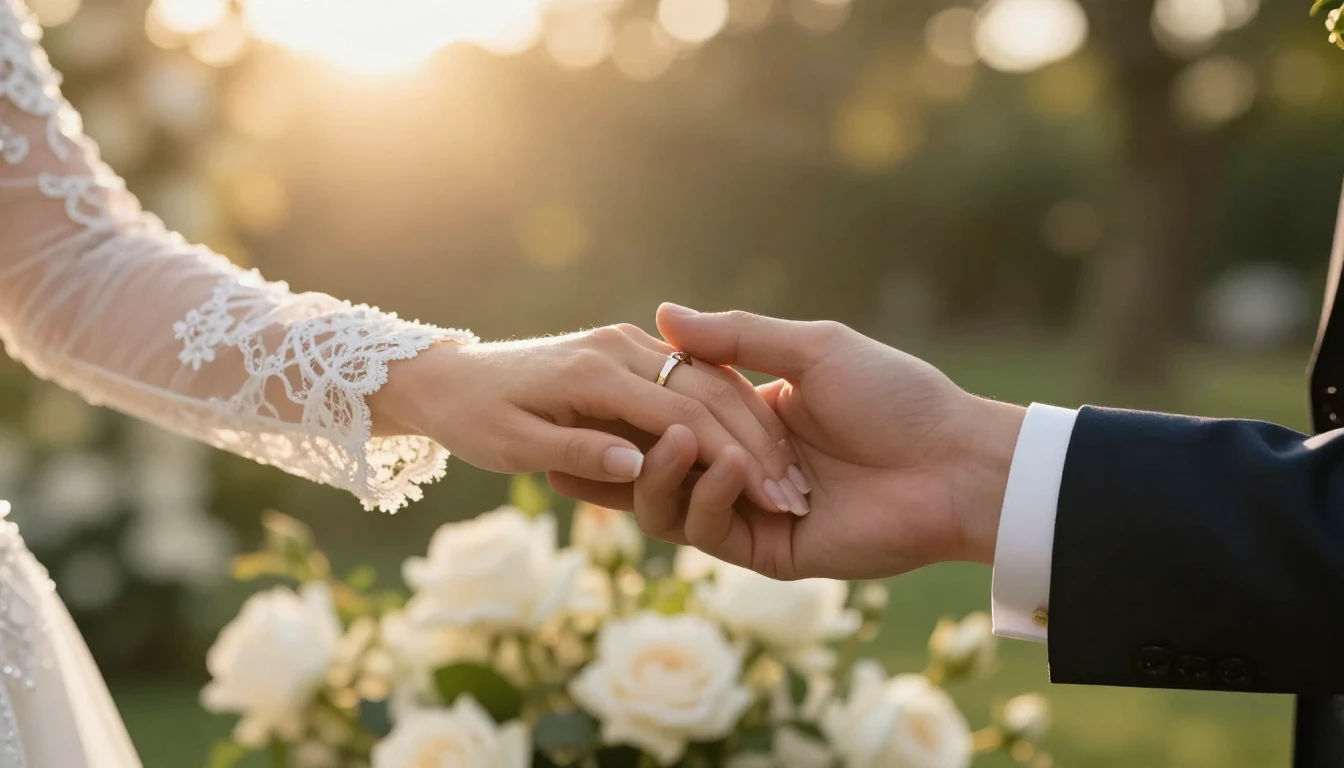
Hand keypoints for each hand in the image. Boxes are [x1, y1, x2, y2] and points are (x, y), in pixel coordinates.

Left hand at [368, 323, 808, 512]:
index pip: (681, 413)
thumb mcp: (515, 446)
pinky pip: (693, 376)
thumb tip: (638, 466)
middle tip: (793, 491)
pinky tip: (757, 442)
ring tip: (786, 473)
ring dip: (751, 424)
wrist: (450, 379)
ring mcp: (627, 343)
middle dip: (755, 441)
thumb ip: (580, 453)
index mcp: (593, 372)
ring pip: (710, 379)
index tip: (769, 497)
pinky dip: (729, 407)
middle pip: (707, 391)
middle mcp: (617, 348)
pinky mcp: (631, 350)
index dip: (728, 456)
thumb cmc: (476, 419)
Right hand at [550, 306, 1025, 579]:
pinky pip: (710, 531)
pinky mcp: (768, 550)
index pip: (668, 415)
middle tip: (565, 445)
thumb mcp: (811, 349)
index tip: (578, 392)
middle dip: (612, 458)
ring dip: (660, 475)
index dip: (625, 409)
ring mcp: (751, 512)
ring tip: (664, 442)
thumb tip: (662, 312)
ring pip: (670, 505)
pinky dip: (706, 498)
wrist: (953, 462)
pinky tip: (723, 470)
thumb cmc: (894, 396)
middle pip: (655, 468)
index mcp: (750, 418)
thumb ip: (736, 338)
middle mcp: (741, 467)